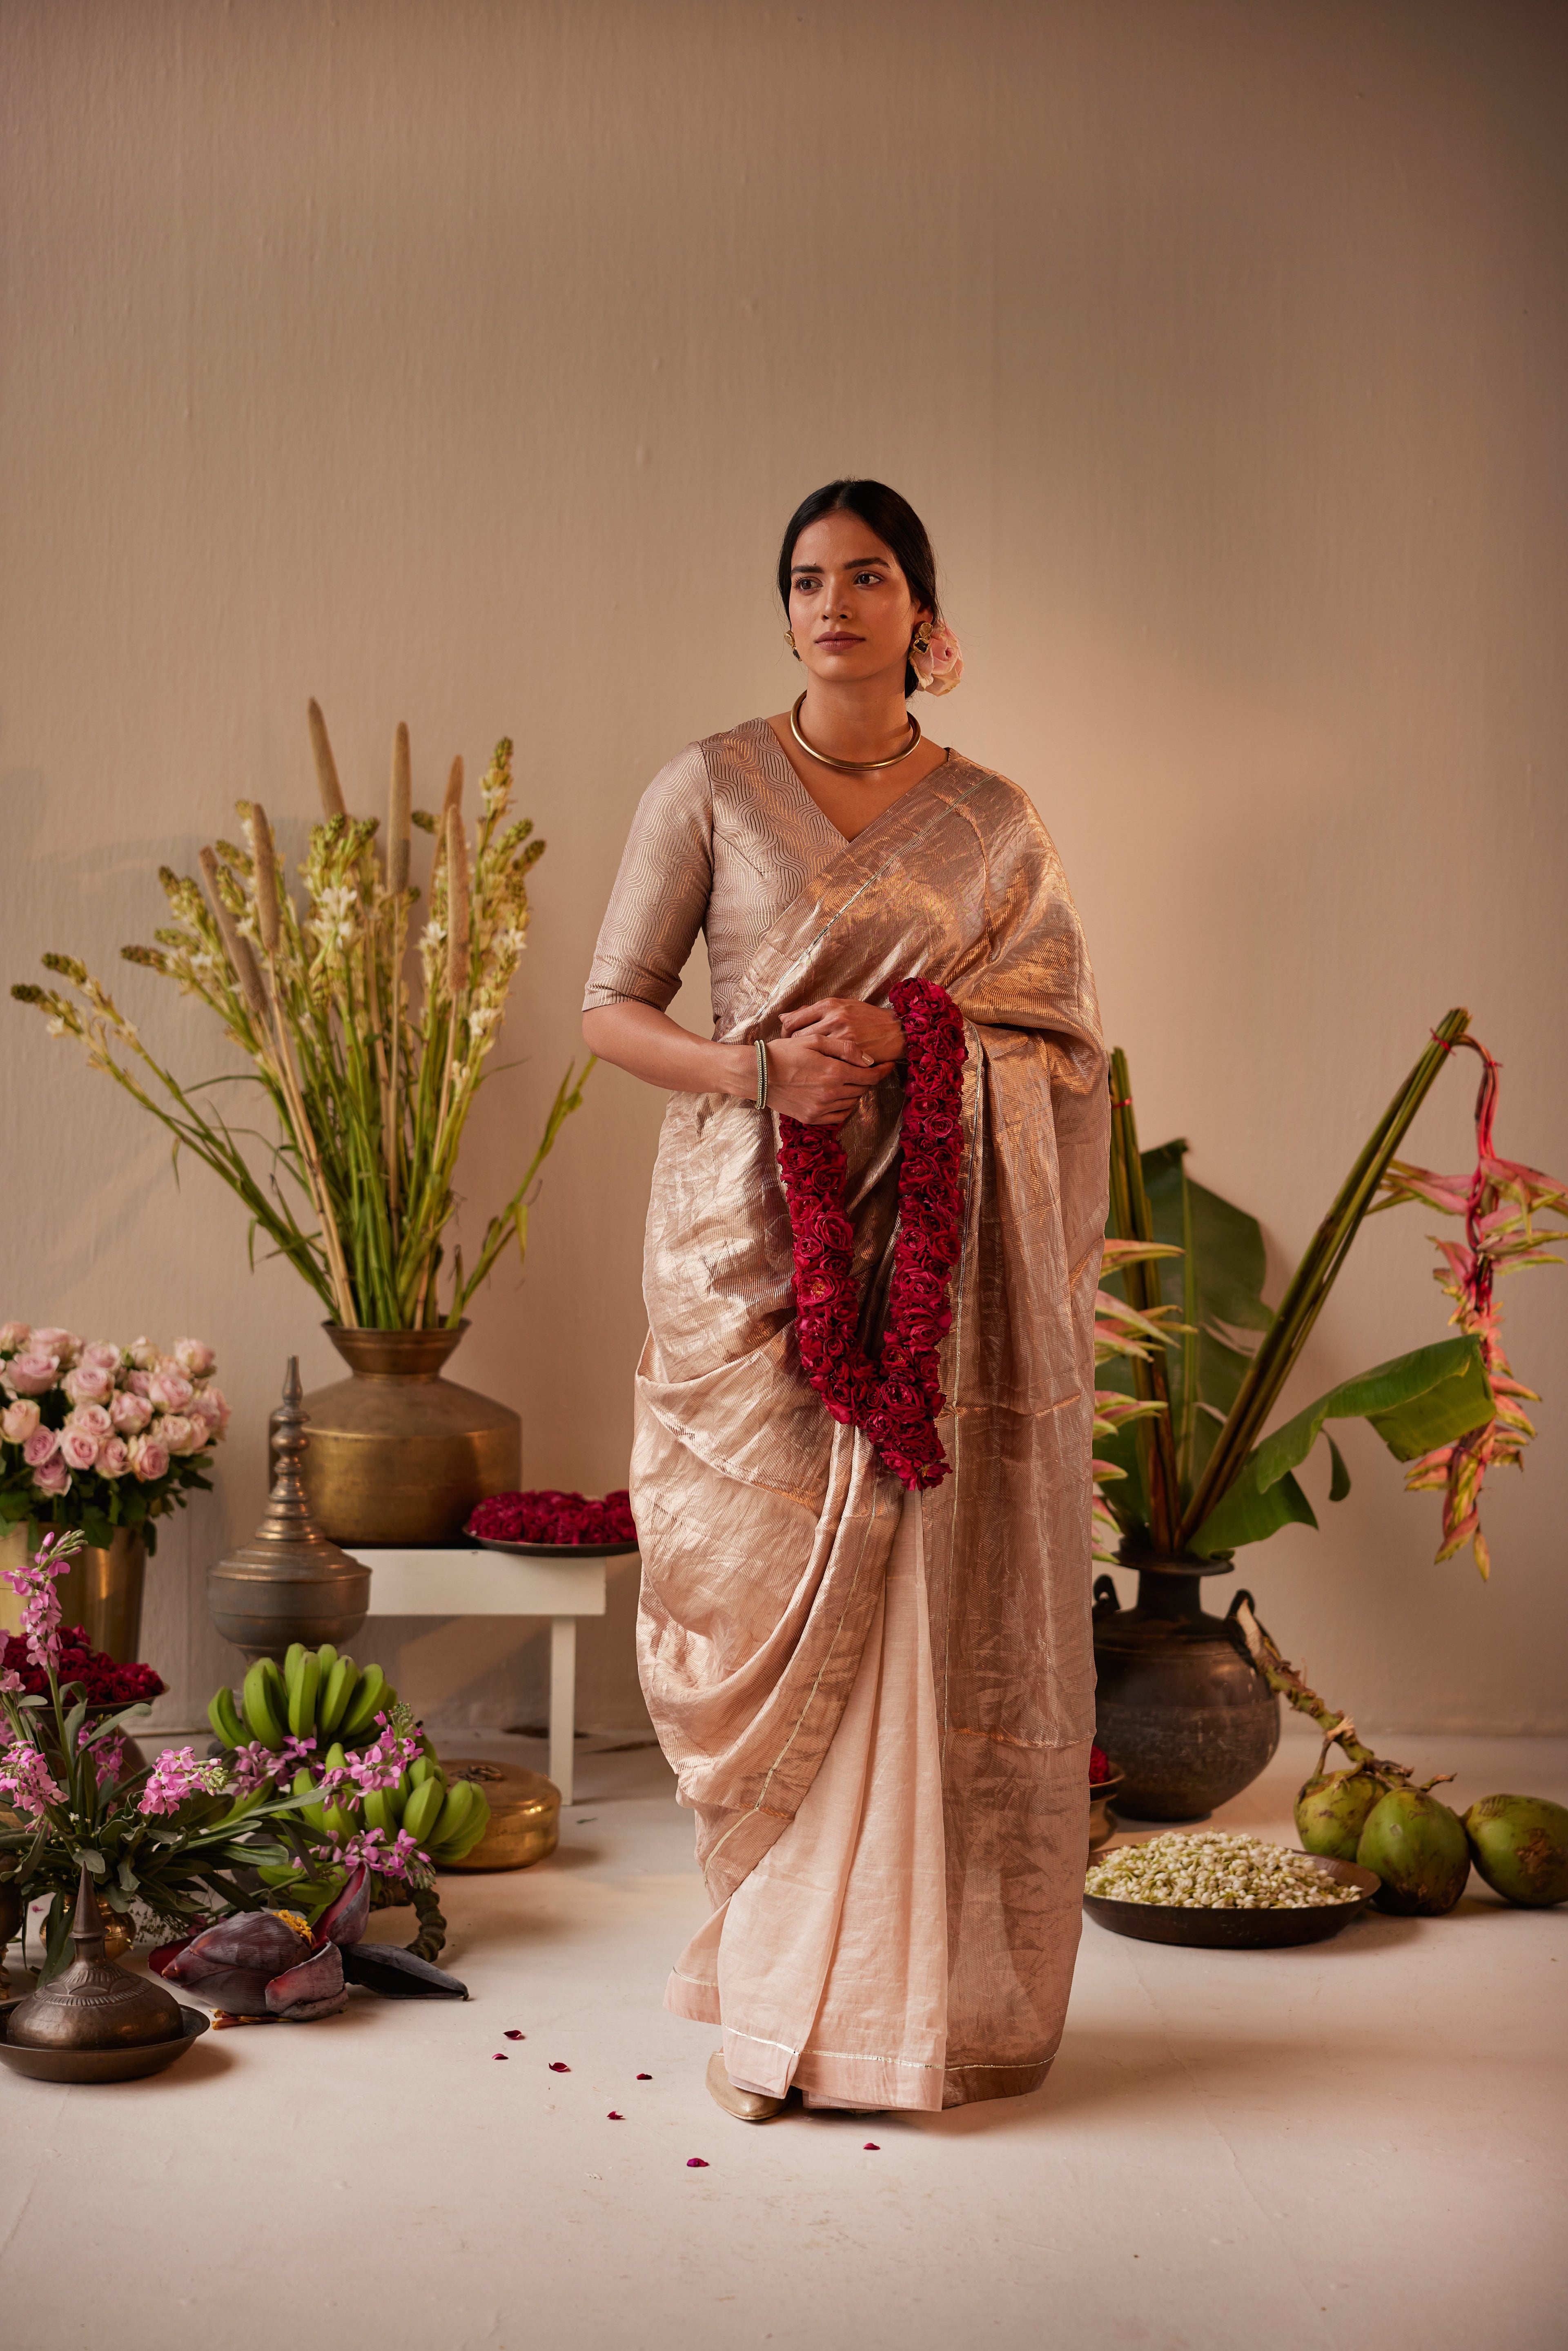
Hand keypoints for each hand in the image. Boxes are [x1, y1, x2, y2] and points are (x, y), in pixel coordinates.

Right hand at [765, 1031, 894, 1126]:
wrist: (757, 1074)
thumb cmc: (784, 1052)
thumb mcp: (815, 1040)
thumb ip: (845, 1048)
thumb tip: (869, 1060)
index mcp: (834, 1073)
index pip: (870, 1076)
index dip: (883, 1070)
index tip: (889, 1064)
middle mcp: (831, 1094)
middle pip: (862, 1089)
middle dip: (868, 1078)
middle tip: (864, 1069)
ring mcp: (821, 1109)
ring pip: (852, 1103)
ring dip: (855, 1091)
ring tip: (848, 1079)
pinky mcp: (811, 1118)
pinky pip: (839, 1116)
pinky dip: (844, 1106)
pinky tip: (838, 1095)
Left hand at [778, 996, 906, 1068]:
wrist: (896, 1031)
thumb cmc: (865, 1019)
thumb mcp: (840, 1006)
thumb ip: (812, 1012)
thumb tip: (783, 1017)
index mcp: (829, 1005)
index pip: (792, 1020)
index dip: (786, 1033)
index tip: (789, 1039)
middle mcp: (834, 1018)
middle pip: (797, 1037)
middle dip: (794, 1048)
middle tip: (798, 1055)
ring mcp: (843, 1036)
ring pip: (810, 1052)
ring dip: (807, 1059)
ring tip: (811, 1062)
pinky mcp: (852, 1052)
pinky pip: (827, 1062)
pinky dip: (822, 1067)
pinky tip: (824, 1068)